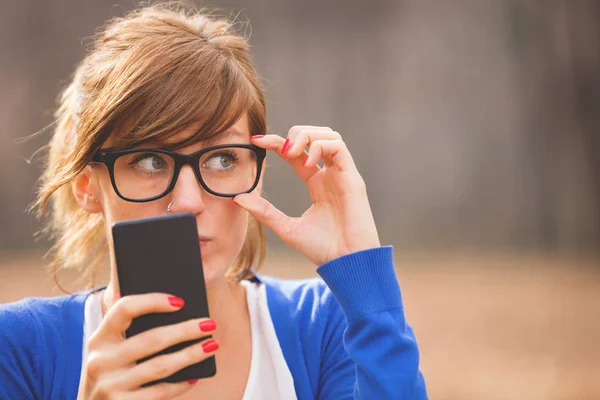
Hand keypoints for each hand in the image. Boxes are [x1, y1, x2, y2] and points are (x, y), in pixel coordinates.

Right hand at [78, 293, 217, 398]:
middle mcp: (101, 361)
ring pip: (161, 366)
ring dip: (191, 354)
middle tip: (210, 323)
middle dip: (186, 330)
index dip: (153, 301)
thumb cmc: (109, 372)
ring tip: (212, 345)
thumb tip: (169, 302)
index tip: (180, 301)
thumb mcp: (108, 349)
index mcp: (99, 338)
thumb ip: (126, 326)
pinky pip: (160, 393)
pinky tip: (195, 376)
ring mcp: (110, 386)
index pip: (125, 308)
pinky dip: (180, 384)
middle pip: (152, 339)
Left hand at [233, 125, 379, 265]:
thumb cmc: (324, 249)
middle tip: (280, 148)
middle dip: (295, 134)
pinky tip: (307, 161)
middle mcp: (330, 175)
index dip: (277, 142)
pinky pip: (338, 147)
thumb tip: (237, 198)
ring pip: (329, 135)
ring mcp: (342, 174)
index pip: (296, 153)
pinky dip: (320, 146)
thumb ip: (264, 212)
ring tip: (292, 151)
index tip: (256, 140)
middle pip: (315, 136)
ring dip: (307, 135)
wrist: (347, 263)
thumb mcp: (286, 228)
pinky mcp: (352, 177)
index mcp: (317, 184)